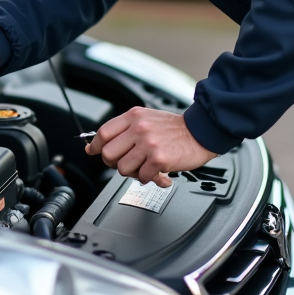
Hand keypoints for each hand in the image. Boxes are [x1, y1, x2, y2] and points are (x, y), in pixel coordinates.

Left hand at [85, 107, 216, 186]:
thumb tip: (98, 143)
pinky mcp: (158, 159)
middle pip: (108, 154)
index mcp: (134, 116)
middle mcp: (139, 128)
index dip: (95, 146)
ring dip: (134, 172)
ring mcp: (148, 143)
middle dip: (115, 163)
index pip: (103, 133)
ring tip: (145, 167)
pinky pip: (142, 177)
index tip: (93, 152)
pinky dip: (149, 178)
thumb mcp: (147, 118)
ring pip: (123, 168)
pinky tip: (158, 172)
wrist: (201, 132)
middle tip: (127, 163)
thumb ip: (125, 129)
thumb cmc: (174, 129)